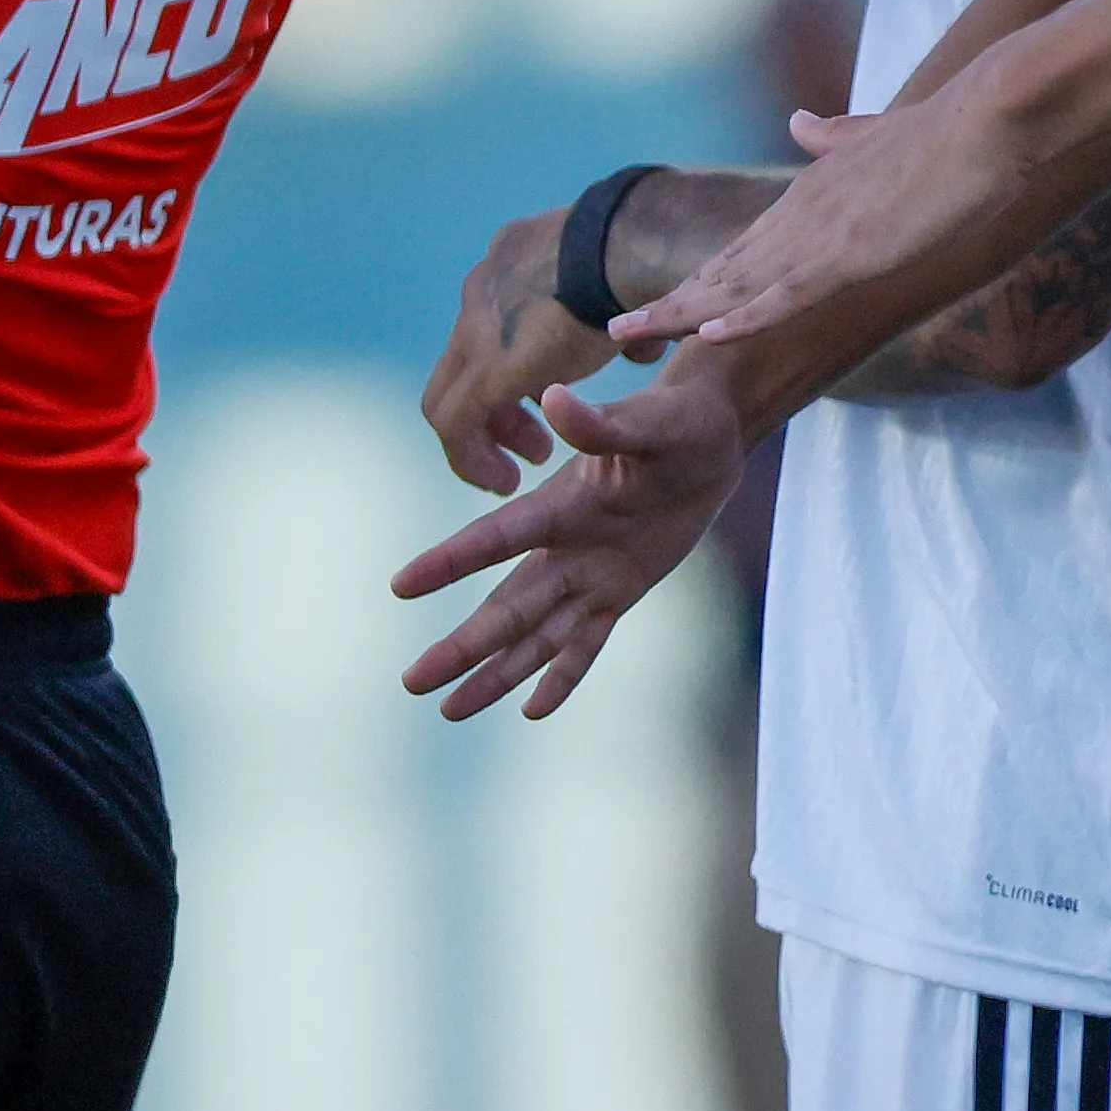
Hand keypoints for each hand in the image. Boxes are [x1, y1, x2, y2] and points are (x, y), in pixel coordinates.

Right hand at [391, 358, 747, 720]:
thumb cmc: (678, 419)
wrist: (711, 436)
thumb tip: (555, 399)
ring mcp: (589, 574)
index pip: (495, 537)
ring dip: (493, 672)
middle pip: (505, 607)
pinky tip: (531, 711)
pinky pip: (586, 644)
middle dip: (462, 646)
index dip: (449, 562)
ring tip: (448, 709)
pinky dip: (561, 677)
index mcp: (561, 504)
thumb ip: (601, 424)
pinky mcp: (619, 592)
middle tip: (411, 681)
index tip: (399, 585)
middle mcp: (564, 546)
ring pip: (533, 636)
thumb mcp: (650, 422)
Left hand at [420, 209, 630, 492]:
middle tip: (534, 443)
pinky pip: (454, 426)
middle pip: (466, 362)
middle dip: (498, 410)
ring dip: (485, 437)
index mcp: (513, 261)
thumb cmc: (645, 257)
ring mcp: (476, 328)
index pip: (494, 324)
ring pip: (451, 396)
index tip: (543, 402)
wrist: (629, 243)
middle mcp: (483, 290)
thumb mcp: (627, 285)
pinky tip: (504, 481)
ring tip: (525, 466)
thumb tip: (640, 344)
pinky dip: (471, 459)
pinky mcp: (485, 369)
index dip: (514, 370)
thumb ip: (624, 317)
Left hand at [614, 84, 1042, 351]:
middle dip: (671, 302)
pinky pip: (789, 291)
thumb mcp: (879, 135)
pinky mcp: (854, 251)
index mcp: (813, 192)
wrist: (990, 115)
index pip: (746, 248)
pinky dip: (746, 314)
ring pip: (739, 281)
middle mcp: (805, 211)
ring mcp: (825, 233)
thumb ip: (834, 135)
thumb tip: (797, 122)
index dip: (702, 280)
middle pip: (725, 267)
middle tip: (619, 332)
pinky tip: (709, 333)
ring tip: (629, 334)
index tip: (664, 305)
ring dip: (682, 311)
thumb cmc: (951, 130)